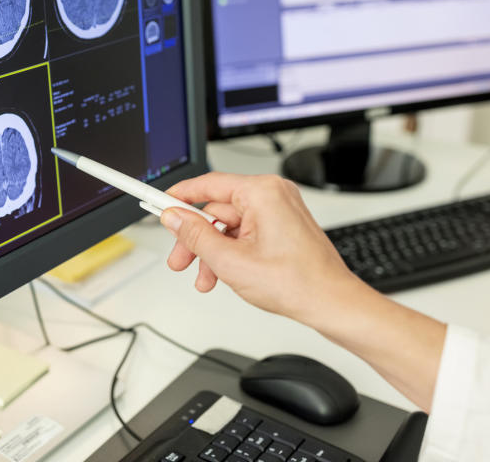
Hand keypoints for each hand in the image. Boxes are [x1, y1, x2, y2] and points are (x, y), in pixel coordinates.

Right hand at [160, 172, 446, 411]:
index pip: (207, 184)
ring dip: (212, 252)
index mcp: (262, 193)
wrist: (331, 304)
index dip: (179, 197)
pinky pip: (244, 233)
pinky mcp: (282, 226)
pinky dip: (230, 253)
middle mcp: (273, 195)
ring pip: (228, 226)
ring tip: (205, 278)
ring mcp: (279, 211)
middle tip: (179, 259)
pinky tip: (223, 275)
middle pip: (216, 209)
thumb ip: (195, 235)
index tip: (158, 202)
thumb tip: (174, 217)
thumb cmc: (298, 283)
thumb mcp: (230, 261)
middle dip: (196, 238)